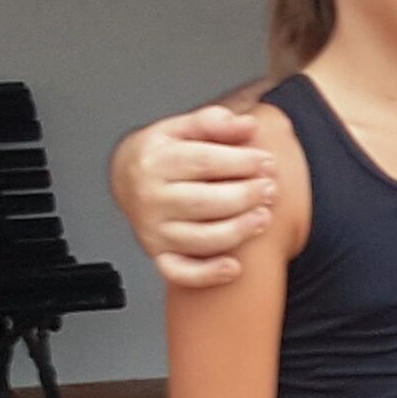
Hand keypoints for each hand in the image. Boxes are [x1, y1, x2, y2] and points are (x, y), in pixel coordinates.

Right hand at [110, 106, 275, 286]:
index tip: (266, 161)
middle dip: (244, 196)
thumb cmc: (162, 153)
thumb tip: (248, 125)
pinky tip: (234, 267)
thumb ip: (215, 123)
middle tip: (270, 189)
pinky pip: (181, 272)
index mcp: (154, 161)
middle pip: (204, 201)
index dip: (240, 163)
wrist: (126, 178)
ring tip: (264, 217)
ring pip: (200, 238)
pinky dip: (208, 274)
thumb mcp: (182, 128)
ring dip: (238, 231)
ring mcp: (153, 230)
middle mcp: (150, 198)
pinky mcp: (158, 255)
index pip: (203, 162)